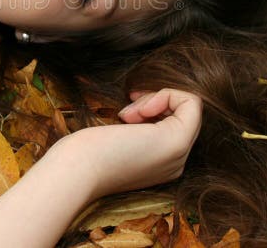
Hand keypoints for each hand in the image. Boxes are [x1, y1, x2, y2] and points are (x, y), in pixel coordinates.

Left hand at [56, 88, 201, 199]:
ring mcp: (179, 154)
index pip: (175, 123)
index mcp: (162, 165)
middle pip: (183, 114)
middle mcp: (176, 163)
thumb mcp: (119, 138)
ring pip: (188, 107)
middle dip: (154, 101)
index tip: (127, 111)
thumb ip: (137, 128)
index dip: (154, 107)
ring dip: (157, 98)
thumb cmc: (85, 153)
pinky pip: (191, 102)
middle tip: (127, 112)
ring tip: (128, 114)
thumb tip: (143, 104)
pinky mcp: (176, 142)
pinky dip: (167, 94)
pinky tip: (140, 108)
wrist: (75, 171)